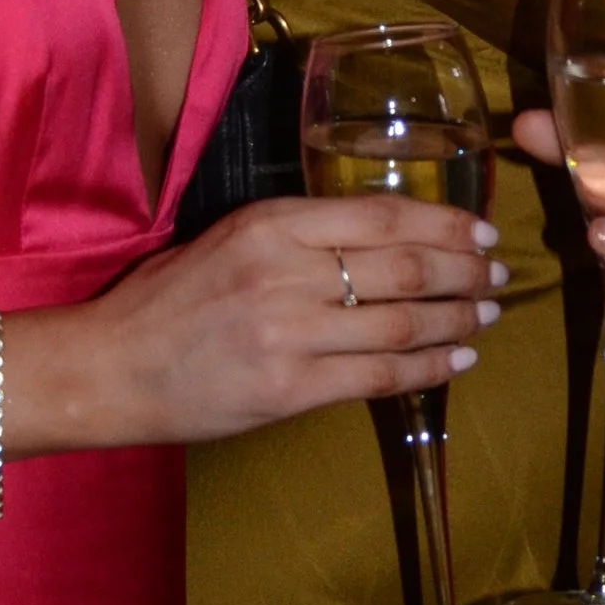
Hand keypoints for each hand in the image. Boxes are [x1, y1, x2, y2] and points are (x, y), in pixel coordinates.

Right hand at [91, 194, 506, 444]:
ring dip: (456, 318)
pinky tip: (456, 359)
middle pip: (402, 266)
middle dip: (463, 270)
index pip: (381, 215)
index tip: (480, 230)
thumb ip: (297, 236)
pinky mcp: (287, 389)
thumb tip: (380, 239)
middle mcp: (284, 273)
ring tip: (486, 314)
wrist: (107, 367)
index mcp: (270, 225)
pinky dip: (427, 368)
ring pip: (399, 322)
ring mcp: (287, 334)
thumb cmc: (164, 301)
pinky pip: (377, 376)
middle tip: (496, 273)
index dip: (444, 222)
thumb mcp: (227, 239)